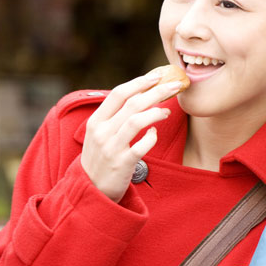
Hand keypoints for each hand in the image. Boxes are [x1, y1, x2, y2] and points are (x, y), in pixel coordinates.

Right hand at [80, 75, 180, 201]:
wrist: (90, 190)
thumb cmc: (101, 156)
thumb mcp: (100, 133)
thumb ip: (116, 115)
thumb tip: (142, 92)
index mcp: (96, 121)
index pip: (118, 94)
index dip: (140, 82)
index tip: (158, 76)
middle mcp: (101, 132)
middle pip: (133, 103)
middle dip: (157, 91)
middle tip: (174, 86)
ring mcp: (111, 148)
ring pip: (137, 121)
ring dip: (157, 112)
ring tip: (167, 111)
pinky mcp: (122, 163)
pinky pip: (142, 145)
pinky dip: (152, 137)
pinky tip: (154, 134)